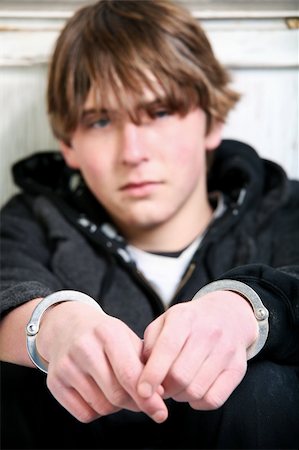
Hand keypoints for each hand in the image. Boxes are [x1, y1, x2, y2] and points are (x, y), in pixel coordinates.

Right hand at [36, 302, 166, 422]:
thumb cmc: (104, 335)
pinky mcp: (54, 382)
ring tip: (116, 388)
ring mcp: (66, 365)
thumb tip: (158, 395)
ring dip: (116, 407)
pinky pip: (84, 415)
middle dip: (134, 403)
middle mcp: (84, 347)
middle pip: (116, 395)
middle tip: (141, 400)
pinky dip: (97, 411)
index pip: (129, 374)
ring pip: (102, 407)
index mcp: (108, 332)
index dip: (148, 398)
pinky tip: (98, 392)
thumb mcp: (127, 337)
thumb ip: (144, 364)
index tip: (160, 412)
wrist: (67, 326)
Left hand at [138, 291, 257, 409]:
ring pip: (196, 390)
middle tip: (160, 387)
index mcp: (184, 317)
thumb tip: (143, 374)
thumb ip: (150, 344)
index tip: (142, 391)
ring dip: (180, 396)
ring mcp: (226, 350)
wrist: (228, 314)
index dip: (152, 374)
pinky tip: (193, 391)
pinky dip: (198, 403)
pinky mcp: (238, 368)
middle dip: (164, 388)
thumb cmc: (188, 322)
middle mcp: (208, 332)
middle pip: (180, 376)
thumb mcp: (165, 321)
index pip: (167, 348)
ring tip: (176, 386)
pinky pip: (214, 399)